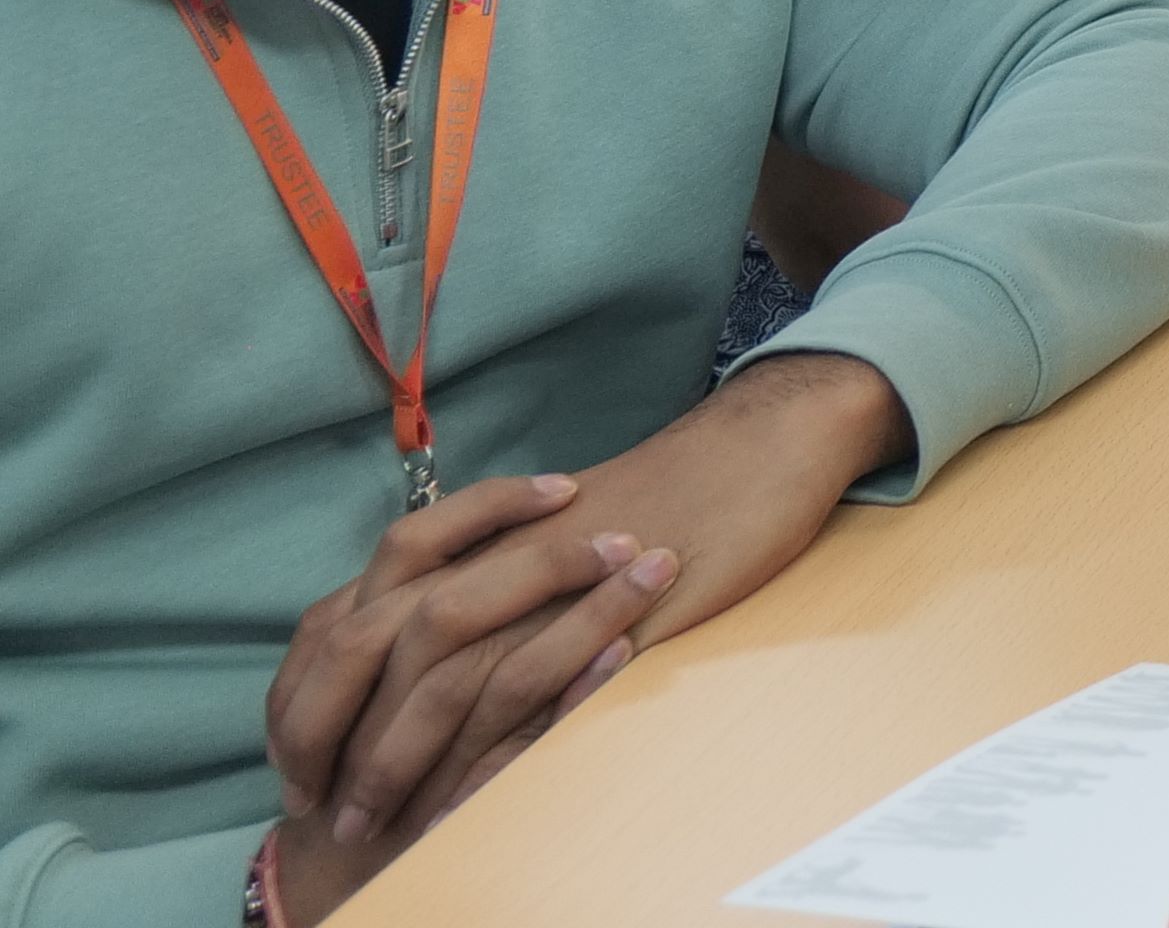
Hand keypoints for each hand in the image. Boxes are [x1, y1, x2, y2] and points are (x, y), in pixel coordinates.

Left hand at [269, 356, 904, 888]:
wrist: (749, 453)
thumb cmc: (660, 496)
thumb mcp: (550, 534)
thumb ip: (488, 581)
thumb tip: (436, 648)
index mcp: (461, 547)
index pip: (343, 630)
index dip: (311, 705)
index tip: (305, 769)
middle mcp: (483, 564)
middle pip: (367, 660)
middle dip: (336, 747)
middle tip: (328, 814)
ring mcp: (540, 594)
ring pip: (432, 689)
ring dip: (398, 769)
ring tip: (385, 829)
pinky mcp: (599, 624)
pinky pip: (522, 708)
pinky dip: (483, 769)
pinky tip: (467, 810)